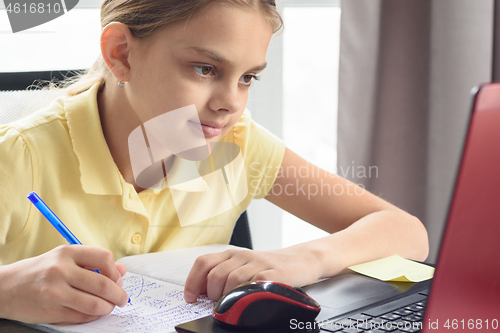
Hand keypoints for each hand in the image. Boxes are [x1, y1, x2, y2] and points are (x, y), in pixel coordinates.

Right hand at [0, 245, 127, 323]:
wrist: (5, 287)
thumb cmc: (40, 271)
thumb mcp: (64, 259)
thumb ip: (93, 264)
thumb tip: (122, 271)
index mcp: (67, 253)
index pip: (104, 257)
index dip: (115, 271)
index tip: (117, 278)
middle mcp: (61, 270)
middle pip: (103, 284)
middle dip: (119, 294)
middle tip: (123, 299)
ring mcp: (55, 292)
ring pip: (95, 304)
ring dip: (108, 307)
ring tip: (110, 306)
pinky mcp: (52, 311)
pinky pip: (82, 316)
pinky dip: (93, 316)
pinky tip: (94, 312)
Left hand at [183, 244, 323, 301]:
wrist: (302, 260)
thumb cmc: (270, 268)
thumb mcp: (244, 266)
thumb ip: (224, 275)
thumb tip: (201, 295)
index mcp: (232, 254)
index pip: (204, 263)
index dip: (192, 282)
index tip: (190, 298)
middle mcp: (243, 256)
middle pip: (215, 275)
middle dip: (211, 294)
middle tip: (218, 304)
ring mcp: (259, 264)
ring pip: (232, 280)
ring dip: (227, 297)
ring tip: (233, 304)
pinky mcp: (274, 274)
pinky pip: (254, 284)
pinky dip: (247, 295)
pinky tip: (248, 299)